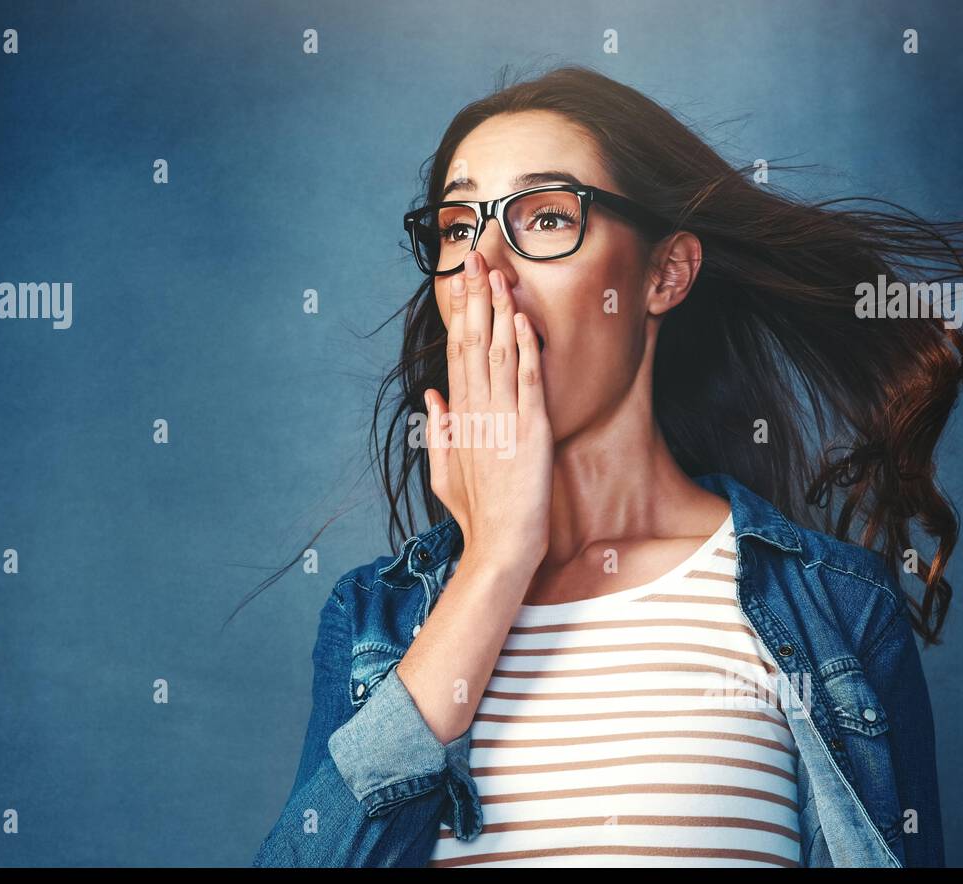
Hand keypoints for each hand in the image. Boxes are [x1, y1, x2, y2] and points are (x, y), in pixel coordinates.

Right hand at [424, 251, 552, 572]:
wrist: (500, 545)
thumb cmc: (477, 515)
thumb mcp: (444, 472)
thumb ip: (437, 430)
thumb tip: (431, 395)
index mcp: (458, 418)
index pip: (457, 353)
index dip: (460, 314)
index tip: (461, 282)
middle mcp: (475, 412)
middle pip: (472, 342)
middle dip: (474, 297)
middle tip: (475, 258)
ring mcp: (502, 419)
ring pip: (497, 353)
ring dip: (499, 310)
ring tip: (498, 274)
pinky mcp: (530, 430)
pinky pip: (526, 380)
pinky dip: (524, 348)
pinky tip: (522, 319)